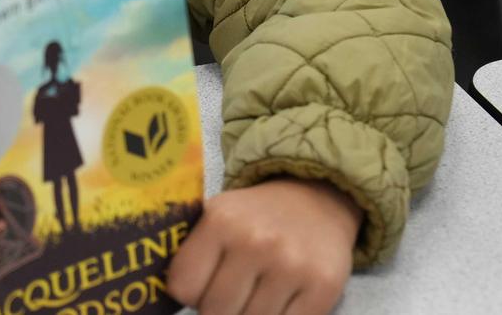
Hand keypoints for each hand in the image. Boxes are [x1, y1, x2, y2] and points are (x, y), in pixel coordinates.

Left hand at [166, 177, 361, 314]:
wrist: (317, 198)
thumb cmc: (256, 217)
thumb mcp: (218, 217)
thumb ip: (195, 254)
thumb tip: (178, 300)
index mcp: (221, 220)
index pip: (184, 287)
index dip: (191, 293)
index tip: (202, 285)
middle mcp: (256, 241)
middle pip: (216, 312)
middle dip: (219, 308)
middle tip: (231, 293)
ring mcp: (292, 266)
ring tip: (255, 294)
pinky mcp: (324, 286)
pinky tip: (279, 300)